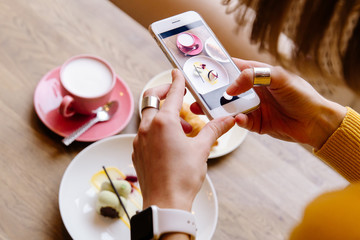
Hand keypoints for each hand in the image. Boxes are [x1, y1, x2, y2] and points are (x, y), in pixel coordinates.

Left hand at [132, 69, 234, 211]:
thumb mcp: (201, 150)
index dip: (177, 81)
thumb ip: (214, 130)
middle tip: (178, 96)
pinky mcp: (137, 152)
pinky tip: (171, 142)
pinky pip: (145, 132)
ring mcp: (139, 140)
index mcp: (164, 122)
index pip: (172, 93)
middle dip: (166, 94)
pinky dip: (157, 129)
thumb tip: (228, 120)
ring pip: (149, 117)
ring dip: (164, 115)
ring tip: (183, 128)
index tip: (177, 73)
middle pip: (152, 99)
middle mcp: (148, 127)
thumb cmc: (183, 177)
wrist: (165, 203)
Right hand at [191, 59, 346, 148]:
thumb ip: (254, 76)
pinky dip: (236, 121)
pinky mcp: (255, 123)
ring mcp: (253, 107)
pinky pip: (240, 122)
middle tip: (195, 94)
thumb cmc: (301, 95)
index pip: (233, 68)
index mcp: (258, 75)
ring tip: (203, 109)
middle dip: (210, 92)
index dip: (217, 68)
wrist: (315, 122)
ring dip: (216, 108)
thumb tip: (231, 88)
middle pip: (226, 89)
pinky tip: (237, 119)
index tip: (201, 71)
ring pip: (228, 107)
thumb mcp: (279, 77)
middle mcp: (253, 91)